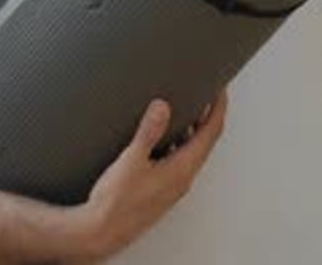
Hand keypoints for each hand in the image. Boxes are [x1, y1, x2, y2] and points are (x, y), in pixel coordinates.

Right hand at [71, 91, 227, 262]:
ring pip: (190, 151)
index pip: (211, 133)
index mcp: (182, 169)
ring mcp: (172, 186)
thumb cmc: (116, 203)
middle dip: (207, 116)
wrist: (102, 232)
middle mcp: (182, 178)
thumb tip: (162, 107)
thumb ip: (149, 132)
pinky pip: (177, 160)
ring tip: (184, 109)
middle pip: (204, 141)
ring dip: (192, 129)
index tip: (220, 90)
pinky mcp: (161, 189)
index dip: (218, 108)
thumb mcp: (131, 160)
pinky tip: (162, 137)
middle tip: (204, 94)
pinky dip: (177, 143)